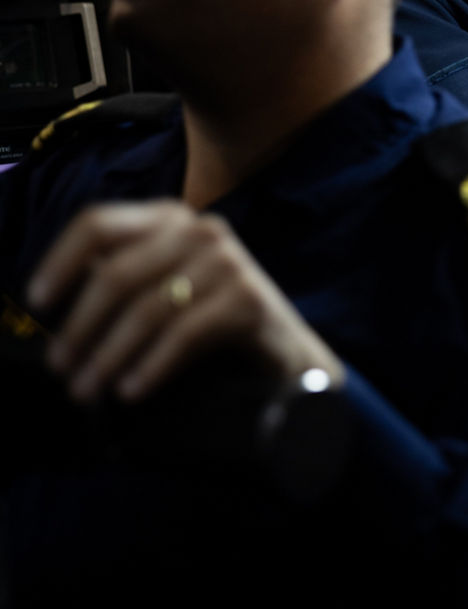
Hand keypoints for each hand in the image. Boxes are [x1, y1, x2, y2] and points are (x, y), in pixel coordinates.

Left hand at [26, 200, 343, 402]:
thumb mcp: (166, 290)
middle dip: (81, 327)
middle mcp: (198, 229)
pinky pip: (183, 334)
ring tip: (89, 388)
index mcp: (169, 218)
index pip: (98, 223)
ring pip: (147, 307)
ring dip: (109, 355)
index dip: (60, 260)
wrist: (288, 358)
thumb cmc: (216, 325)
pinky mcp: (248, 299)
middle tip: (62, 368)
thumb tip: (57, 305)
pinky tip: (132, 389)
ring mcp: (228, 261)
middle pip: (117, 272)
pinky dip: (151, 365)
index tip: (38, 301)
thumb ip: (123, 282)